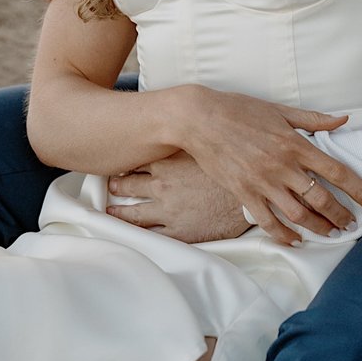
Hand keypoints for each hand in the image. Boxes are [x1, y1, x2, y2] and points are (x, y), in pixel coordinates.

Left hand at [106, 152, 248, 242]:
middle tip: (111, 186)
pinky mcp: (178, 232)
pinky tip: (132, 235)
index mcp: (168, 164)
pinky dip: (138, 235)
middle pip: (130, 186)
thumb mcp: (207, 147)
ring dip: (120, 212)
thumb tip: (184, 124)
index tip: (119, 164)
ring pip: (134, 214)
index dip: (126, 163)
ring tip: (111, 212)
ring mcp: (168, 211)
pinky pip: (151, 236)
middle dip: (118, 186)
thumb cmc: (233, 168)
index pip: (137, 162)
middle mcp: (163, 187)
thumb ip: (189, 141)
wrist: (250, 197)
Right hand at [179, 87, 361, 246]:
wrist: (200, 119)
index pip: (336, 171)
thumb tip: (344, 119)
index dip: (358, 189)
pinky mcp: (244, 193)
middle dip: (342, 215)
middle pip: (321, 199)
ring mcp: (262, 182)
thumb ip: (314, 119)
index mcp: (294, 143)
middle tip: (352, 225)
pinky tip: (296, 240)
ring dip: (318, 228)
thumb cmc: (240, 110)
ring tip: (330, 233)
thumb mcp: (280, 110)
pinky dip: (284, 236)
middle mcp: (282, 166)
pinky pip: (268, 222)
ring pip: (298, 215)